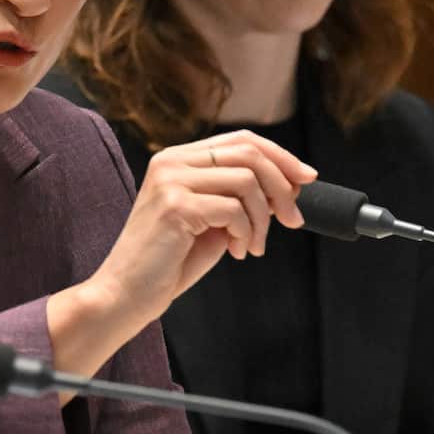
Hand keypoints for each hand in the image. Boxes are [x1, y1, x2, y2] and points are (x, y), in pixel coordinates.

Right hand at [47, 130, 315, 387]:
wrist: (127, 293)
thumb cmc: (168, 262)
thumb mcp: (210, 220)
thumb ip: (238, 198)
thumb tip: (288, 186)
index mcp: (178, 158)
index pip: (241, 140)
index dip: (281, 156)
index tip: (306, 179)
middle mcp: (171, 161)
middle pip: (249, 153)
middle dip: (283, 186)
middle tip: (294, 219)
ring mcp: (171, 181)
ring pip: (247, 181)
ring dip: (263, 218)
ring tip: (253, 245)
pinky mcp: (175, 206)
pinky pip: (234, 209)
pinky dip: (246, 233)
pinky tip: (236, 252)